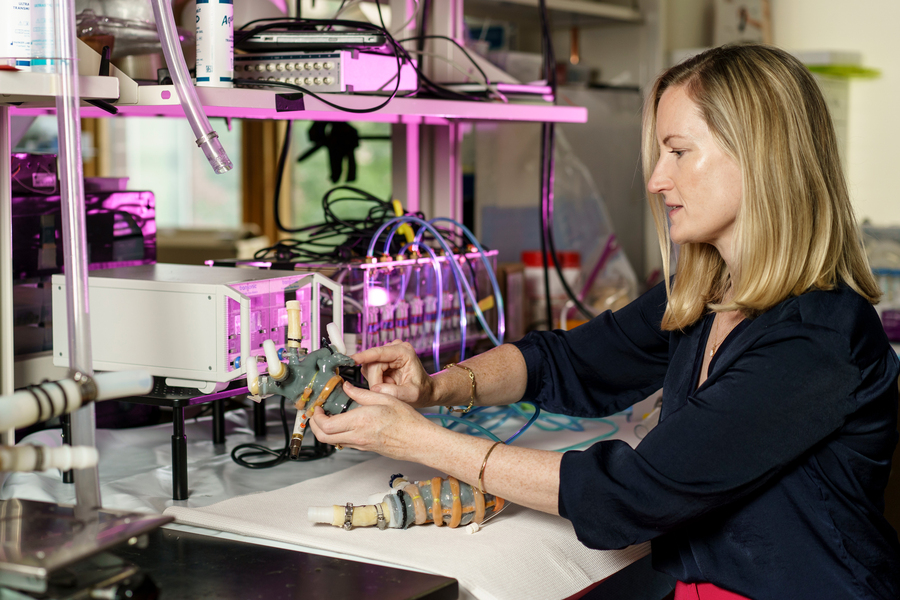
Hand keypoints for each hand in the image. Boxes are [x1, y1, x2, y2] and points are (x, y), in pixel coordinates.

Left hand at [308, 381, 436, 460]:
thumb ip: (362, 393)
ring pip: (333, 442)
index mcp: (360, 421)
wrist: (419, 441)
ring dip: (325, 430)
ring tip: (330, 416)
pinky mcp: (366, 449)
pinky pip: (345, 443)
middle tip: (317, 413)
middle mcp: (358, 436)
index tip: (318, 407)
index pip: (327, 425)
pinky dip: (338, 434)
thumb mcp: (384, 398)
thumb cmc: (407, 420)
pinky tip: (345, 422)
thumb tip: (347, 387)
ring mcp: (361, 445)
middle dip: (315, 426)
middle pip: (324, 438)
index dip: (317, 417)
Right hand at [351, 340, 434, 407]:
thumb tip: (376, 389)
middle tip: (385, 391)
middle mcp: (395, 348)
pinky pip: (370, 370)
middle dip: (375, 380)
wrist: (426, 391)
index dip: (363, 356)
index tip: (350, 360)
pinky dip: (375, 380)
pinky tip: (386, 384)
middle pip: (372, 362)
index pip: (379, 353)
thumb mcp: (412, 394)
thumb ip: (395, 392)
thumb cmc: (422, 391)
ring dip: (375, 380)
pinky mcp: (382, 360)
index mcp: (404, 352)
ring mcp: (388, 353)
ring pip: (369, 366)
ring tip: (390, 386)